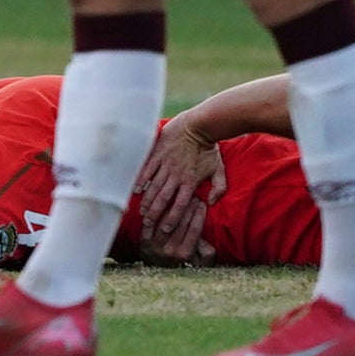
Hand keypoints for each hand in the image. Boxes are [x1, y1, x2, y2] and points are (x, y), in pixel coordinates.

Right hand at [130, 118, 228, 243]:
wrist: (199, 126)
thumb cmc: (209, 149)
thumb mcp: (218, 169)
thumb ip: (218, 188)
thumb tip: (210, 203)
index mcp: (191, 181)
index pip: (180, 205)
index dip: (173, 218)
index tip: (166, 229)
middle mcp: (177, 175)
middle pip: (163, 198)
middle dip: (155, 213)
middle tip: (148, 224)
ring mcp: (166, 164)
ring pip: (153, 186)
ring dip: (147, 200)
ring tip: (141, 211)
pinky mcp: (157, 154)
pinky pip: (147, 170)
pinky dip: (141, 180)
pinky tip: (136, 190)